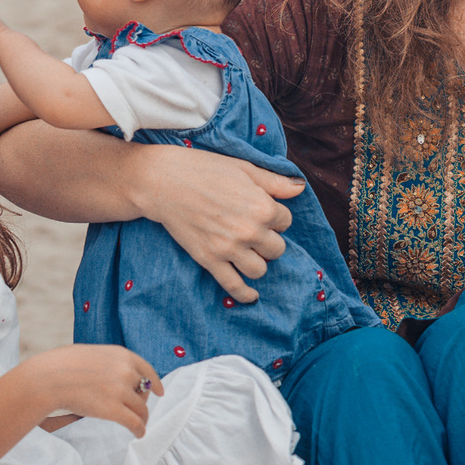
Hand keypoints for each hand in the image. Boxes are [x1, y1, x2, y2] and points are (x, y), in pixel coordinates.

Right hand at [25, 343, 162, 436]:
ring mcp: (120, 391)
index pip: (146, 369)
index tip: (159, 392)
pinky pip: (135, 423)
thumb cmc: (61, 365)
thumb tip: (113, 373)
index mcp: (121, 355)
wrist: (48, 379)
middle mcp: (125, 371)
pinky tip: (139, 434)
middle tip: (138, 410)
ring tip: (140, 425)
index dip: (155, 382)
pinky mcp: (114, 410)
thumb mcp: (91, 353)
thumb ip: (107, 362)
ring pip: (141, 409)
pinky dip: (140, 430)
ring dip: (142, 418)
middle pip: (144, 390)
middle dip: (142, 401)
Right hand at [137, 146, 300, 303]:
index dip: (275, 217)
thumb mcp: (244, 169)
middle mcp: (250, 231)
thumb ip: (274, 182)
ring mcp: (230, 249)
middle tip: (254, 232)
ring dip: (258, 262)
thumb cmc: (205, 170)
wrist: (164, 182)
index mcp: (263, 207)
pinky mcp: (210, 260)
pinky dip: (245, 294)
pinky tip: (251, 295)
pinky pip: (234, 286)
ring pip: (260, 269)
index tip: (261, 212)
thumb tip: (300, 189)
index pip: (286, 222)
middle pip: (277, 249)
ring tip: (249, 253)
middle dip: (269, 241)